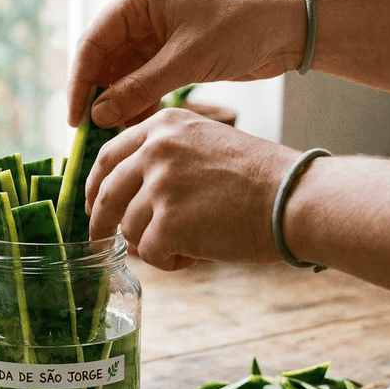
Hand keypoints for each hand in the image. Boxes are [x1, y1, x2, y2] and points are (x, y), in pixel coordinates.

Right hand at [68, 0, 301, 128]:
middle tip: (93, 136)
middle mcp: (140, 13)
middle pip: (103, 61)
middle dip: (99, 98)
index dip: (79, 83)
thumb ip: (139, 89)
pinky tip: (140, 127)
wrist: (288, 28)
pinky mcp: (170, 53)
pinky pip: (142, 82)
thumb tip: (98, 115)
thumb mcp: (185, 60)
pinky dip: (139, 104)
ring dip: (119, 105)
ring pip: (121, 75)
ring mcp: (155, 33)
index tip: (75, 120)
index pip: (92, 43)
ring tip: (120, 136)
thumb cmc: (241, 27)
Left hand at [85, 108, 298, 270]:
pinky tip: (195, 256)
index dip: (95, 185)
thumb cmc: (261, 179)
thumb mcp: (206, 144)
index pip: (108, 156)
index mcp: (163, 126)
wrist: (295, 199)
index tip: (94, 204)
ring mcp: (160, 186)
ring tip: (188, 245)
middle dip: (100, 223)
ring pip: (128, 228)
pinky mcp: (168, 223)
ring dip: (152, 244)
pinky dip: (169, 262)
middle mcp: (156, 150)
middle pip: (106, 194)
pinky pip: (150, 253)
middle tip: (102, 241)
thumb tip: (123, 195)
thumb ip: (164, 158)